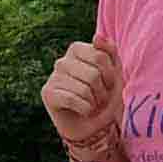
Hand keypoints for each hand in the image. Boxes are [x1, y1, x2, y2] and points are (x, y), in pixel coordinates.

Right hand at [41, 39, 124, 160]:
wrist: (93, 125)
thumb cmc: (104, 96)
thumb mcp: (114, 72)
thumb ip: (110, 51)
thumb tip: (97, 36)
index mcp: (77, 50)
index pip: (100, 56)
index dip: (110, 75)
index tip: (108, 83)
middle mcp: (62, 60)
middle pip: (93, 74)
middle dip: (102, 91)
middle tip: (100, 98)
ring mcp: (53, 76)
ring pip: (84, 89)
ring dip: (95, 103)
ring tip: (92, 105)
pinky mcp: (48, 93)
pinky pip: (72, 100)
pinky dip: (85, 109)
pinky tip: (83, 111)